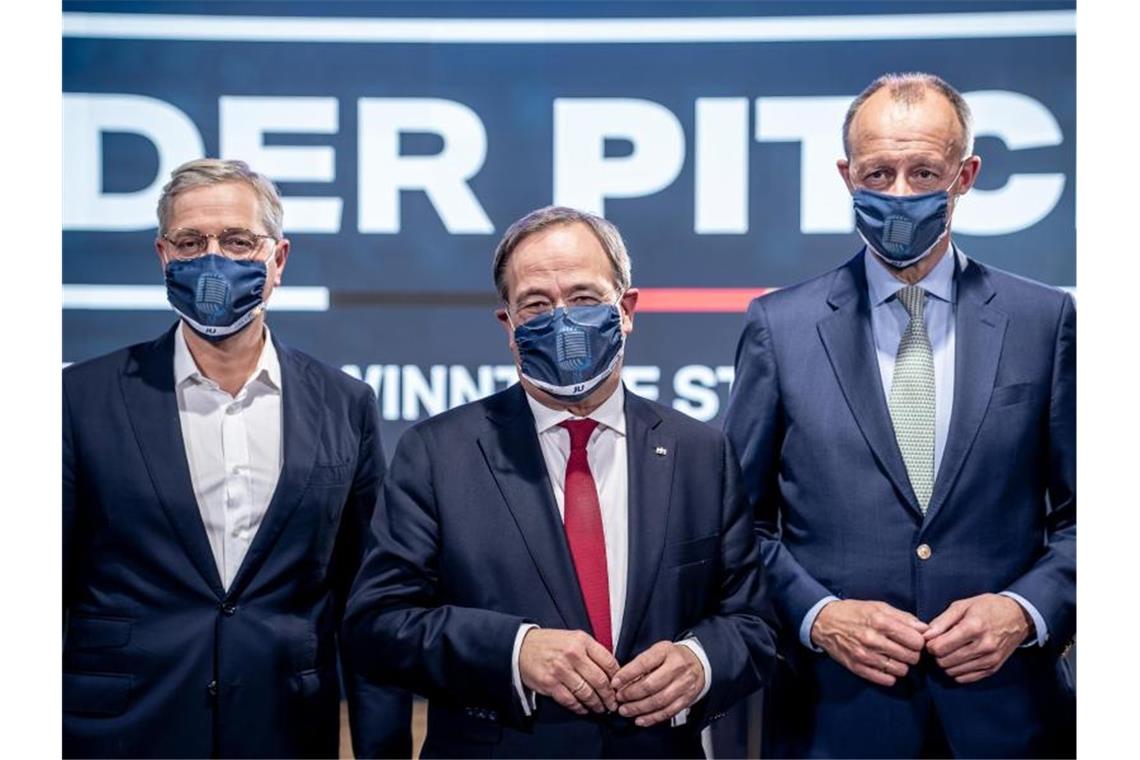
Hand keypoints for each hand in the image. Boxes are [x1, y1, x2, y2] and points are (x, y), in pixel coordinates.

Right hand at [519, 628, 618, 714]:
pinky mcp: (550, 684)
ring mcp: (560, 670)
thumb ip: (591, 651)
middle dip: (609, 696)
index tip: (619, 686)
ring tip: (600, 708)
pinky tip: (584, 709)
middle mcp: (572, 654)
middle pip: (600, 680)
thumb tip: (611, 671)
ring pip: (587, 693)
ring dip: (596, 704)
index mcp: (582, 641)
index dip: (617, 677)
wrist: (521, 647)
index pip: (608, 661)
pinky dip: (580, 708)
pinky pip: (570, 700)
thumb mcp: (573, 638)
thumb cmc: (550, 644)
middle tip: (612, 703)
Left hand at [611, 641, 704, 726]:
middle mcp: (677, 667)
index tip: (615, 683)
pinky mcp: (687, 698)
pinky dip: (652, 718)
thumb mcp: (658, 651)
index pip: (643, 663)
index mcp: (665, 651)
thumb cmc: (673, 657)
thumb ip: (641, 664)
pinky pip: (668, 711)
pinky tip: (640, 719)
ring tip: (625, 710)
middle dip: (631, 694)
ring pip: (658, 700)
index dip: (627, 674)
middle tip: (619, 699)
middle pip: (651, 684)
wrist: (699, 662)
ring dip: (639, 708)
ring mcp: (683, 684)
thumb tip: (621, 680)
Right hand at [810, 599, 927, 686]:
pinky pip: (886, 680)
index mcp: (880, 621)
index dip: (918, 641)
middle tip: (905, 649)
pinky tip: (885, 665)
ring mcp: (864, 656)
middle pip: (911, 657)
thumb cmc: (855, 612)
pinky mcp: (858, 668)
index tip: (913, 640)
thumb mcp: (879, 607)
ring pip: (901, 670)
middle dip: (912, 654)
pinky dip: (890, 675)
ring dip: (901, 665)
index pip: (916, 641)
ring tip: (894, 657)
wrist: (824, 622)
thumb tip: (925, 629)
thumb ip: (904, 617)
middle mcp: (872, 639)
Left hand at [924, 594, 1031, 683]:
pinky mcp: (993, 668)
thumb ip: (942, 621)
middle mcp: (984, 646)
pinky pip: (966, 678)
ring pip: (953, 671)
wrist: (1018, 617)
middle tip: (940, 645)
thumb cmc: (987, 608)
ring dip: (946, 663)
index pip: (941, 647)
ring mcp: (990, 659)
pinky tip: (958, 660)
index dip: (930, 644)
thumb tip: (926, 636)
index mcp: (974, 627)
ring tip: (950, 651)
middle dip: (937, 654)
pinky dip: (957, 671)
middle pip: (945, 661)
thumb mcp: (962, 606)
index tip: (932, 639)